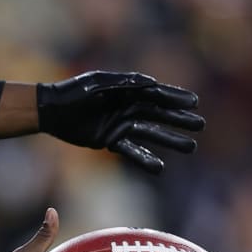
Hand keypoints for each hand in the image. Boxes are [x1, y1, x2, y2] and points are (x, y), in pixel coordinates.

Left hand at [37, 71, 204, 173]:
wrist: (51, 110)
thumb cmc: (74, 91)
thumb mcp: (98, 83)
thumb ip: (124, 84)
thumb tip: (151, 83)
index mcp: (128, 90)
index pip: (157, 94)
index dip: (175, 98)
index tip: (194, 103)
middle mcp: (128, 107)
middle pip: (159, 114)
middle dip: (179, 120)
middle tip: (200, 126)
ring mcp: (121, 124)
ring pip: (150, 133)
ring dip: (170, 140)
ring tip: (191, 147)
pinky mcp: (111, 140)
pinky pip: (132, 150)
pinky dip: (145, 159)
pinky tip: (160, 167)